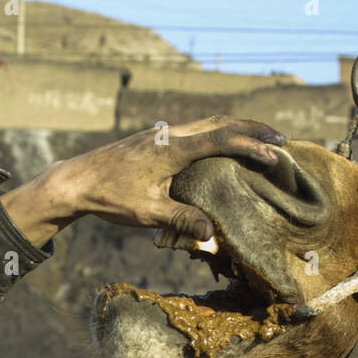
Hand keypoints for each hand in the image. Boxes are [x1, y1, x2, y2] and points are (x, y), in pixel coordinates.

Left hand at [0, 116, 285, 247]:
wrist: (76, 181)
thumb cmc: (110, 197)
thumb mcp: (147, 213)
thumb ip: (182, 220)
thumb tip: (213, 236)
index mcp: (173, 149)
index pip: (221, 139)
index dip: (250, 145)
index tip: (274, 154)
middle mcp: (171, 134)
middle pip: (221, 122)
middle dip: (253, 129)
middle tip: (281, 139)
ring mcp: (164, 134)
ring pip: (208, 122)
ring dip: (237, 128)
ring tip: (261, 140)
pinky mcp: (157, 139)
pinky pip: (196, 130)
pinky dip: (219, 134)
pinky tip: (224, 147)